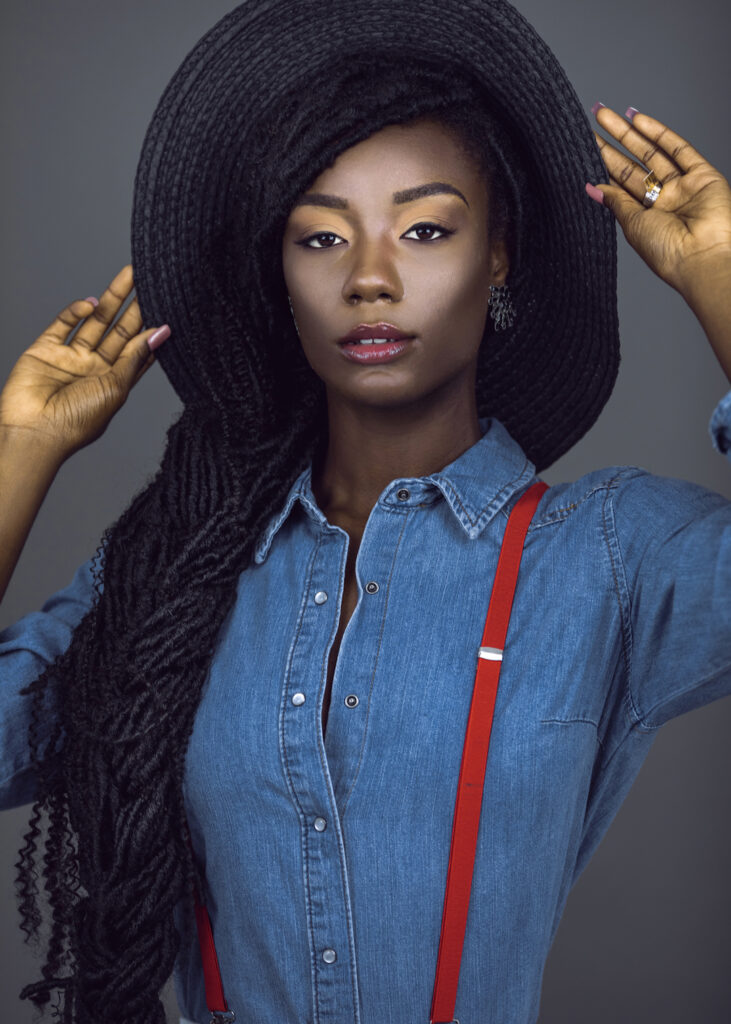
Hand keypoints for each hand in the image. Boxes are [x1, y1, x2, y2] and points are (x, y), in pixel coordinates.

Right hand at [0, 264, 167, 461]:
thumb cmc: (78, 421)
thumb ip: (136, 356)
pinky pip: (63, 324)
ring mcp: (69, 358)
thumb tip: (161, 332)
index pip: (137, 350)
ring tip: (129, 275)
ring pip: (95, 321)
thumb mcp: (116, 387)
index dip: (151, 329)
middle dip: (134, 306)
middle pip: (119, 330)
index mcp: (114, 382)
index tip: (167, 306)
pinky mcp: (45, 350)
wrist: (34, 433)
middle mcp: (94, 368)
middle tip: (150, 280)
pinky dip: (76, 311)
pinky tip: (91, 303)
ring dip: (111, 299)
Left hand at [587, 105, 730, 297]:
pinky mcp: (703, 175)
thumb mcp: (632, 224)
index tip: (585, 146)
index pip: (620, 183)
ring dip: (631, 132)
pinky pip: (679, 149)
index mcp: (645, 217)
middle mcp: (663, 200)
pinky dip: (659, 133)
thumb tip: (591, 188)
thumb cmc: (666, 251)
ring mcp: (683, 186)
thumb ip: (616, 202)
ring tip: (607, 115)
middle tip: (594, 119)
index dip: (603, 163)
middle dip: (613, 142)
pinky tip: (638, 119)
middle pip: (634, 164)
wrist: (701, 256)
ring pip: (653, 152)